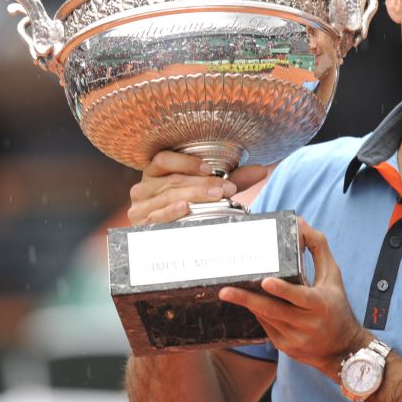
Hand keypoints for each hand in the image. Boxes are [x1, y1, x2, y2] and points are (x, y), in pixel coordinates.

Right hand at [127, 150, 267, 225]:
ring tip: (216, 196)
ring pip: (168, 196)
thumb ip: (232, 179)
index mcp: (155, 172)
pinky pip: (156, 215)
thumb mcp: (210, 191)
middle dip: (202, 184)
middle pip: (172, 180)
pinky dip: (171, 211)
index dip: (186, 162)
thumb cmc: (190, 209)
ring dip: (194, 196)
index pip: (163, 159)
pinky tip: (185, 207)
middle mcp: (143, 188)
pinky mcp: (140, 225)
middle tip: (226, 188)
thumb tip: (261, 170)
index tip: (211, 169)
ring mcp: (140, 207)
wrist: (168, 241)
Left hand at [219, 218, 371, 377]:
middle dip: (247, 300)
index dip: (283, 290)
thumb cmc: (337, 306)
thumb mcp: (333, 276)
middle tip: (225, 291)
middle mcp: (307, 324)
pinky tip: (249, 303)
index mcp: (321, 304)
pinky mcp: (285, 348)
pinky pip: (266, 327)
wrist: (343, 349)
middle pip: (274, 310)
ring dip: (249, 304)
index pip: (300, 297)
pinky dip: (258, 313)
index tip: (265, 281)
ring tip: (229, 292)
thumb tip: (300, 223)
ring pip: (266, 318)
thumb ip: (318, 248)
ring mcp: (295, 339)